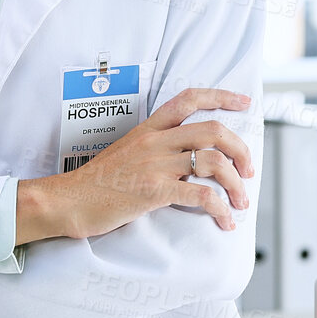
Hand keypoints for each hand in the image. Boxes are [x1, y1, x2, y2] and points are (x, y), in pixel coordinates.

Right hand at [20, 87, 255, 241]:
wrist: (68, 201)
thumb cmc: (95, 184)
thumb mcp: (125, 153)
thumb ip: (153, 149)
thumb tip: (183, 159)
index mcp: (148, 129)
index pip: (189, 99)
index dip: (222, 97)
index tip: (244, 102)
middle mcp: (155, 142)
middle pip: (214, 131)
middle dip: (242, 151)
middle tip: (249, 171)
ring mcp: (155, 165)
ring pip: (214, 163)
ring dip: (237, 184)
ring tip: (240, 202)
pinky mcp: (154, 191)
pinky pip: (201, 195)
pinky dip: (221, 209)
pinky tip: (225, 220)